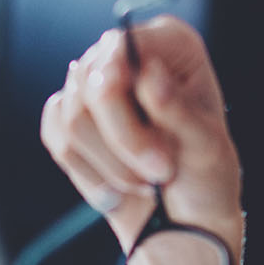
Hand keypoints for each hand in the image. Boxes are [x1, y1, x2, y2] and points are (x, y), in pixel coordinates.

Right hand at [39, 15, 243, 249]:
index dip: (122, 82)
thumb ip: (177, 109)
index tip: (144, 119)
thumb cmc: (205, 176)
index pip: (124, 45)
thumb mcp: (205, 146)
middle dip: (124, 139)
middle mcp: (129, 55)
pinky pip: (58, 136)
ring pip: (73, 116)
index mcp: (172, 44)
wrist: (184, 220)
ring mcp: (95, 85)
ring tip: (146, 182)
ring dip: (111, 163)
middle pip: (92, 84)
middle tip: (159, 171)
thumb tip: (148, 72)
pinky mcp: (70, 117)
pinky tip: (118, 187)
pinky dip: (89, 171)